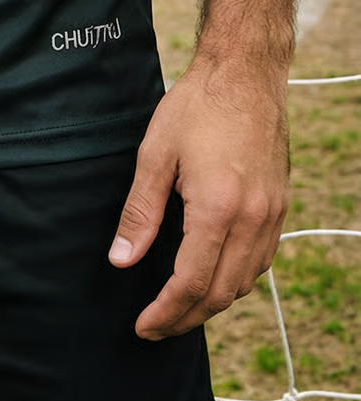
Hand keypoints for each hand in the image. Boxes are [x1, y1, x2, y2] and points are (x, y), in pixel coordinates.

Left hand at [108, 57, 289, 338]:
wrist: (245, 73)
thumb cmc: (197, 105)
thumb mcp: (156, 152)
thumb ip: (140, 210)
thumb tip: (121, 260)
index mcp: (218, 209)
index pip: (190, 283)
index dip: (165, 312)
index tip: (143, 325)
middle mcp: (252, 220)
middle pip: (220, 293)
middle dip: (185, 318)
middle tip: (155, 326)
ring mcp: (271, 215)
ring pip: (243, 283)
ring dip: (211, 303)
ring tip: (178, 306)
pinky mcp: (279, 207)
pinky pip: (260, 261)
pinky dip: (235, 279)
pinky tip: (212, 275)